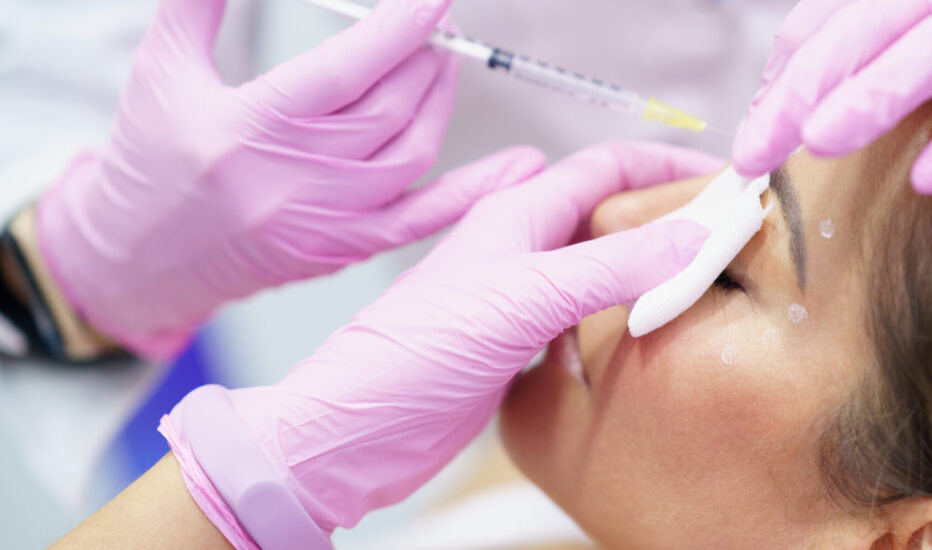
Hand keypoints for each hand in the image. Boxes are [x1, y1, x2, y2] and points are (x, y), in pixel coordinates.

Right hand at [35, 0, 467, 360]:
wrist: (140, 258)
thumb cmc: (151, 162)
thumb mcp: (162, 69)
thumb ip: (199, 5)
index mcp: (248, 130)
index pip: (345, 69)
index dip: (398, 27)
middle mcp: (294, 180)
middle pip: (389, 108)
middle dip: (422, 57)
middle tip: (433, 24)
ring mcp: (326, 220)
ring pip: (411, 153)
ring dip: (439, 102)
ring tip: (441, 64)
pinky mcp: (345, 248)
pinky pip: (423, 219)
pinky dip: (474, 192)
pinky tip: (518, 168)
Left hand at [160, 142, 720, 545]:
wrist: (360, 430)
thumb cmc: (415, 353)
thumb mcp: (524, 297)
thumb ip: (609, 266)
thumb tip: (688, 235)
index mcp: (517, 215)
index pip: (605, 168)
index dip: (664, 167)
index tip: (721, 180)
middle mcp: (519, 248)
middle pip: (606, 215)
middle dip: (663, 217)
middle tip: (721, 236)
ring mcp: (517, 297)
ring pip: (598, 267)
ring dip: (646, 268)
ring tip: (697, 282)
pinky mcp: (515, 343)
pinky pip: (583, 316)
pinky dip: (620, 316)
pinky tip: (642, 334)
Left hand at [733, 0, 931, 193]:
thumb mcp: (908, 20)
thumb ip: (847, 54)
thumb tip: (772, 108)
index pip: (813, 27)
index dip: (775, 84)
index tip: (750, 141)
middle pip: (852, 36)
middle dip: (796, 96)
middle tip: (755, 154)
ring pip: (923, 51)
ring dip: (869, 98)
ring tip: (820, 144)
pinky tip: (929, 178)